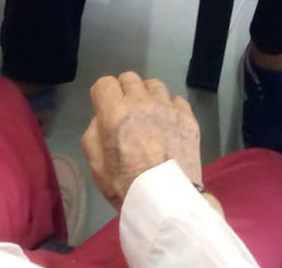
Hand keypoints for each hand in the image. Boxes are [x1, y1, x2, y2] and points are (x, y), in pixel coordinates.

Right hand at [80, 72, 204, 211]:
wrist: (167, 202)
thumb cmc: (126, 186)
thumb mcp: (96, 166)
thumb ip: (93, 134)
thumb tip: (102, 119)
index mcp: (115, 113)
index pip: (105, 83)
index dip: (103, 95)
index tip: (105, 108)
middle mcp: (141, 103)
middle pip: (130, 78)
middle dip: (124, 92)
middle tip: (126, 111)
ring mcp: (167, 108)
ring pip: (154, 85)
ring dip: (148, 96)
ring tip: (149, 115)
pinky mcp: (187, 117)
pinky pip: (176, 100)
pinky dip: (170, 108)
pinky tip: (168, 124)